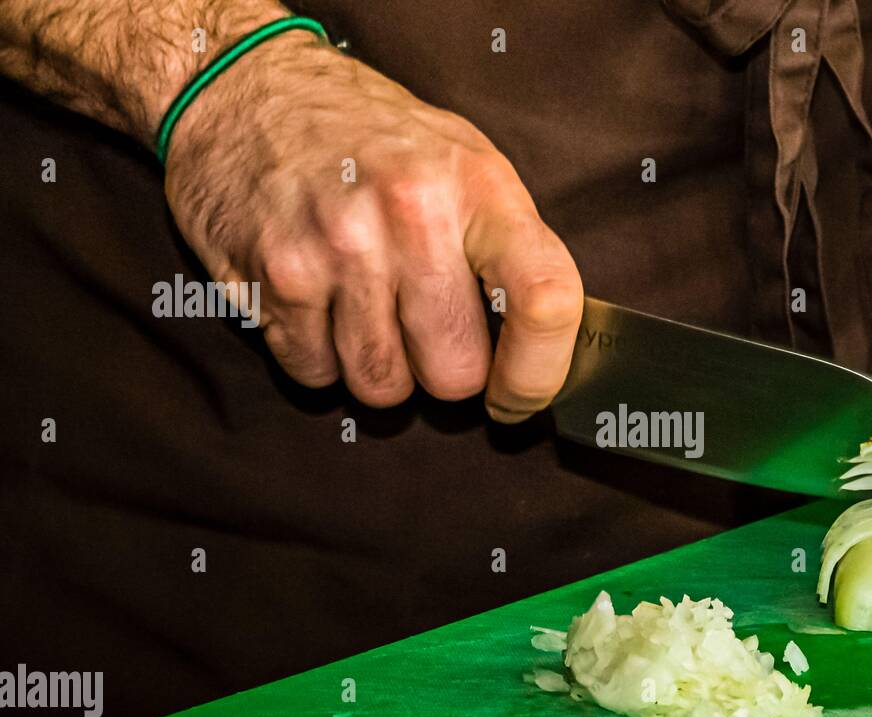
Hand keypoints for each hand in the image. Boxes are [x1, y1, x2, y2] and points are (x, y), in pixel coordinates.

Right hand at [163, 34, 582, 418]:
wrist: (251, 90)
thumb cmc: (374, 140)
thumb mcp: (465, 163)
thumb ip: (510, 252)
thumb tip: (547, 351)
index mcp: (479, 187)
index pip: (546, 301)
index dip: (538, 373)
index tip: (518, 396)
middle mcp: (412, 214)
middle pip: (453, 373)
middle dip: (441, 373)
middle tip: (422, 330)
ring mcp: (340, 245)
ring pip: (382, 387)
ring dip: (378, 369)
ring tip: (366, 308)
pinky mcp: (278, 274)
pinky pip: (315, 372)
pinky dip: (318, 356)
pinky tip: (318, 303)